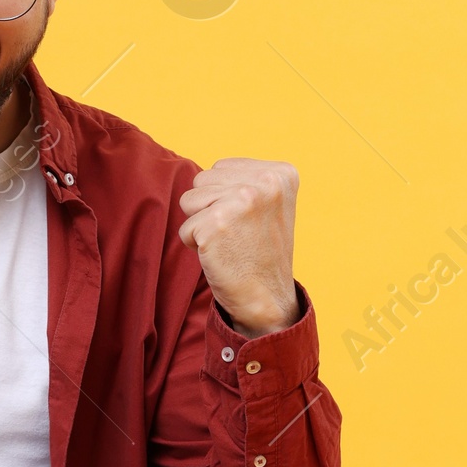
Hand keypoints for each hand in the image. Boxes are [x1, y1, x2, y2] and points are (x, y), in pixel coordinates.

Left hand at [178, 158, 299, 334]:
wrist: (267, 298)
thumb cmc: (261, 251)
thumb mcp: (269, 204)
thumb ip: (247, 179)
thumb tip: (206, 172)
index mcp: (281, 173)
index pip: (221, 168)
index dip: (225, 197)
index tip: (250, 221)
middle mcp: (265, 182)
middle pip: (202, 180)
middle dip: (210, 208)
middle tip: (237, 234)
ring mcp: (241, 201)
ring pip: (189, 200)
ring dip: (201, 224)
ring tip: (229, 242)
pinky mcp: (217, 223)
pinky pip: (185, 227)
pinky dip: (195, 244)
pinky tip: (220, 255)